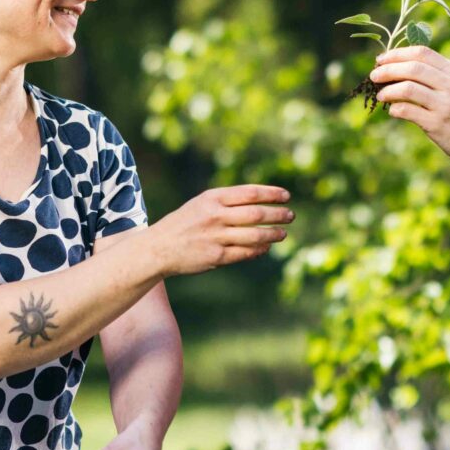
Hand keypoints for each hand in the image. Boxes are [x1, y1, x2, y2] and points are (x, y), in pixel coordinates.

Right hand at [147, 185, 293, 276]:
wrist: (158, 248)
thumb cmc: (183, 223)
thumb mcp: (201, 204)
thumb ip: (227, 202)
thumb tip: (259, 204)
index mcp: (212, 198)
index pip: (250, 193)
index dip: (272, 194)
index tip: (286, 196)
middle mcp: (216, 216)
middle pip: (257, 214)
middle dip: (278, 215)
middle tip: (291, 215)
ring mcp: (217, 237)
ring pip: (255, 235)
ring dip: (273, 234)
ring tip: (283, 233)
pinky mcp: (217, 256)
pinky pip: (245, 253)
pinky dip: (259, 250)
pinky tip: (266, 247)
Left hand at [369, 46, 449, 169]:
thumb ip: (436, 76)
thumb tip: (399, 67)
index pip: (422, 53)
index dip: (397, 54)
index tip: (382, 59)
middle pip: (412, 68)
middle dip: (388, 70)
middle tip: (374, 75)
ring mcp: (445, 104)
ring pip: (407, 88)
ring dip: (388, 90)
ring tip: (380, 95)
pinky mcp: (437, 123)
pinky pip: (407, 110)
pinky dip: (394, 109)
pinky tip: (392, 111)